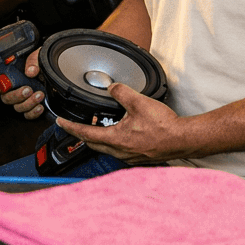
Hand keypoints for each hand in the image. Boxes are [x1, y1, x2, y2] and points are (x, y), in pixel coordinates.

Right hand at [0, 48, 45, 119]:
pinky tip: (40, 106)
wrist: (54, 69)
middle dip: (16, 95)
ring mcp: (22, 99)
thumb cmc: (41, 63)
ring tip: (39, 95)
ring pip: (18, 107)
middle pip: (6, 98)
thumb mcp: (38, 56)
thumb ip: (33, 61)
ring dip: (28, 103)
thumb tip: (30, 71)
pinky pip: (28, 114)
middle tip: (28, 89)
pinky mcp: (31, 106)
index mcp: (10, 75)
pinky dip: (34, 112)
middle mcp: (13, 89)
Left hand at [55, 83, 184, 163]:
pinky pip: (118, 151)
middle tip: (73, 125)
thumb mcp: (139, 102)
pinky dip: (112, 143)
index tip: (60, 122)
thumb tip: (111, 87)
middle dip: (81, 134)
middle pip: (93, 144)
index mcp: (116, 139)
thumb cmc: (165, 126)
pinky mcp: (138, 158)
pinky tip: (117, 136)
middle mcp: (120, 152)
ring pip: (106, 149)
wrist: (183, 140)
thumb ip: (121, 92)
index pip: (85, 134)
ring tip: (93, 128)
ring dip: (97, 139)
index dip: (70, 127)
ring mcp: (129, 157)